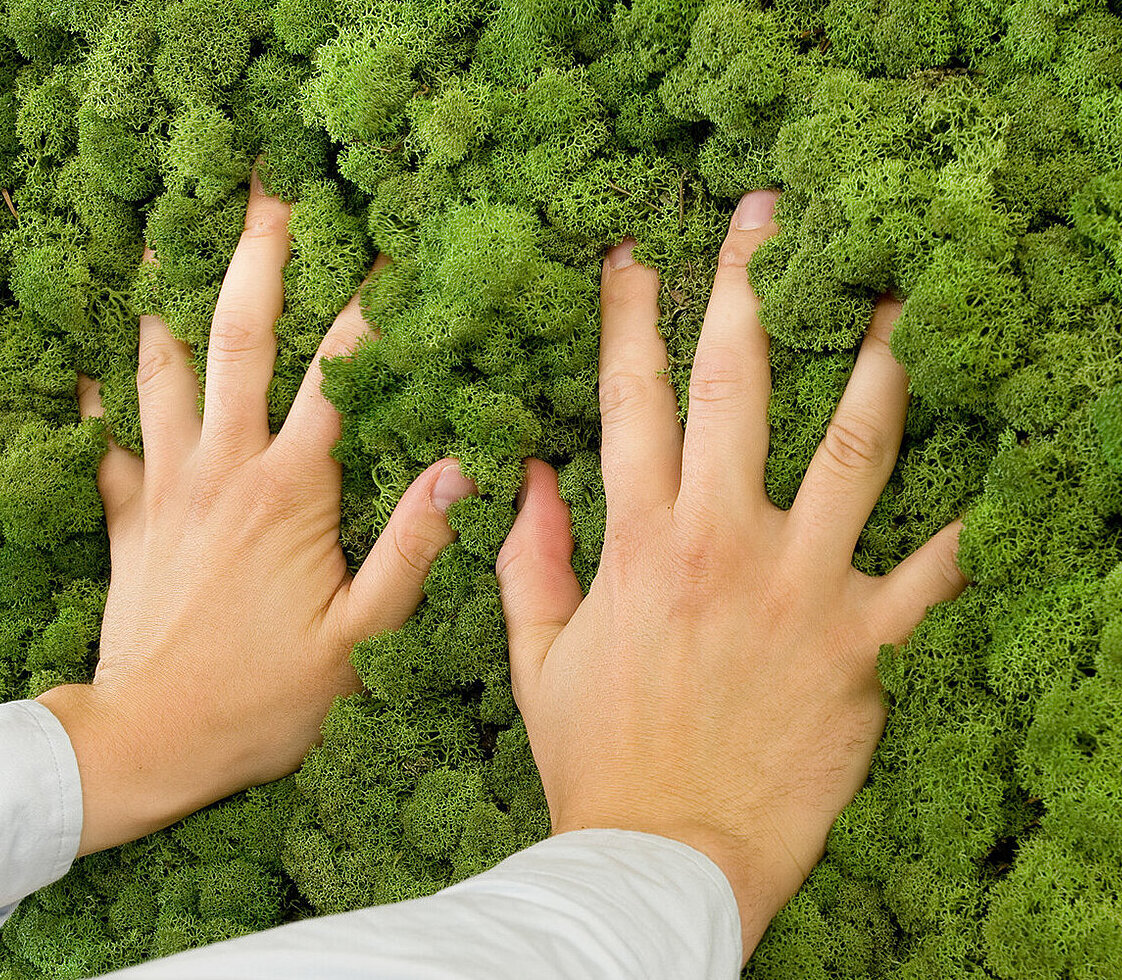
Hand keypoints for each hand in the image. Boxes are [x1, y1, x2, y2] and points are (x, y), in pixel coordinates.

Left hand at [37, 170, 477, 855]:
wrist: (151, 742)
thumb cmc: (267, 697)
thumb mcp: (362, 635)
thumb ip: (410, 547)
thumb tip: (462, 472)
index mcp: (290, 493)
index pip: (338, 378)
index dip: (369, 310)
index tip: (394, 252)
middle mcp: (223, 470)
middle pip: (238, 344)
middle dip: (258, 264)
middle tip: (270, 197)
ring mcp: (165, 488)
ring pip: (162, 373)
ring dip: (169, 302)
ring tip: (166, 240)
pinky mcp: (127, 518)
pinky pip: (105, 441)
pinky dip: (96, 394)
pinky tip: (84, 355)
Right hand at [495, 190, 967, 955]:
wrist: (667, 854)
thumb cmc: (600, 757)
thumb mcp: (539, 656)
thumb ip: (531, 558)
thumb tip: (530, 476)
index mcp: (640, 542)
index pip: (630, 398)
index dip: (631, 316)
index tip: (636, 256)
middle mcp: (723, 542)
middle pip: (743, 385)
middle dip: (753, 287)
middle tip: (774, 219)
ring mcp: (801, 586)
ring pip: (858, 444)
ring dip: (884, 361)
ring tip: (907, 294)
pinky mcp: (863, 643)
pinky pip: (931, 572)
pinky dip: (968, 528)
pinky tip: (1004, 475)